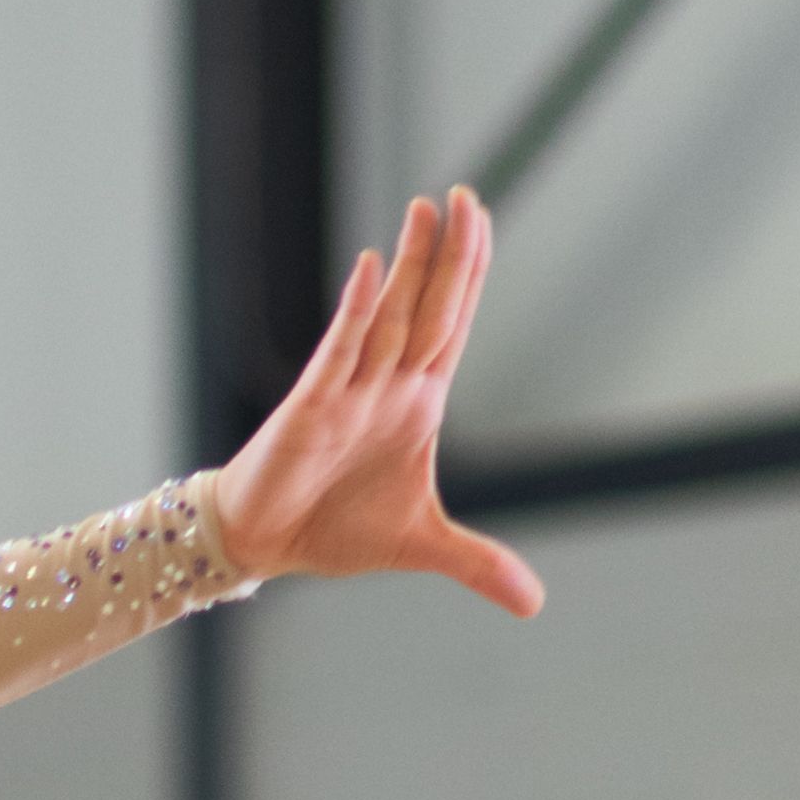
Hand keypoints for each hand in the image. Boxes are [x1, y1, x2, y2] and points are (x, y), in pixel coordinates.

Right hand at [208, 191, 542, 619]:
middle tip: (465, 195)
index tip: (482, 220)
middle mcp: (387, 384)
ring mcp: (350, 390)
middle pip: (430, 308)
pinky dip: (357, 312)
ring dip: (410, 267)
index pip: (454, 325)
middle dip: (450, 254)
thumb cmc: (335, 528)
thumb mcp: (422, 546)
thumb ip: (478, 562)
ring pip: (390, 318)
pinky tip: (373, 268)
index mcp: (417, 401)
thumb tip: (533, 604)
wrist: (266, 544)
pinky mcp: (312, 407)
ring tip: (426, 211)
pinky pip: (339, 351)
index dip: (471, 275)